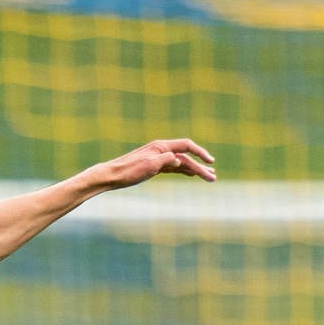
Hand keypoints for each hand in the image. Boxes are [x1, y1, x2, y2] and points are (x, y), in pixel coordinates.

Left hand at [91, 138, 215, 189]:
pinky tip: (191, 174)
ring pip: (181, 164)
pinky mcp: (154, 167)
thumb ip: (167, 160)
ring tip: (208, 177)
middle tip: (213, 178)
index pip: (187, 146)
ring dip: (194, 170)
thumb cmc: (128, 171)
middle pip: (186, 157)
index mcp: (161, 146)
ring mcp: (158, 159)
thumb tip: (179, 160)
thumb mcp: (150, 165)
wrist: (110, 176)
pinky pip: (173, 168)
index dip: (200, 153)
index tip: (210, 162)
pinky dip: (183, 171)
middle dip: (200, 167)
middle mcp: (161, 150)